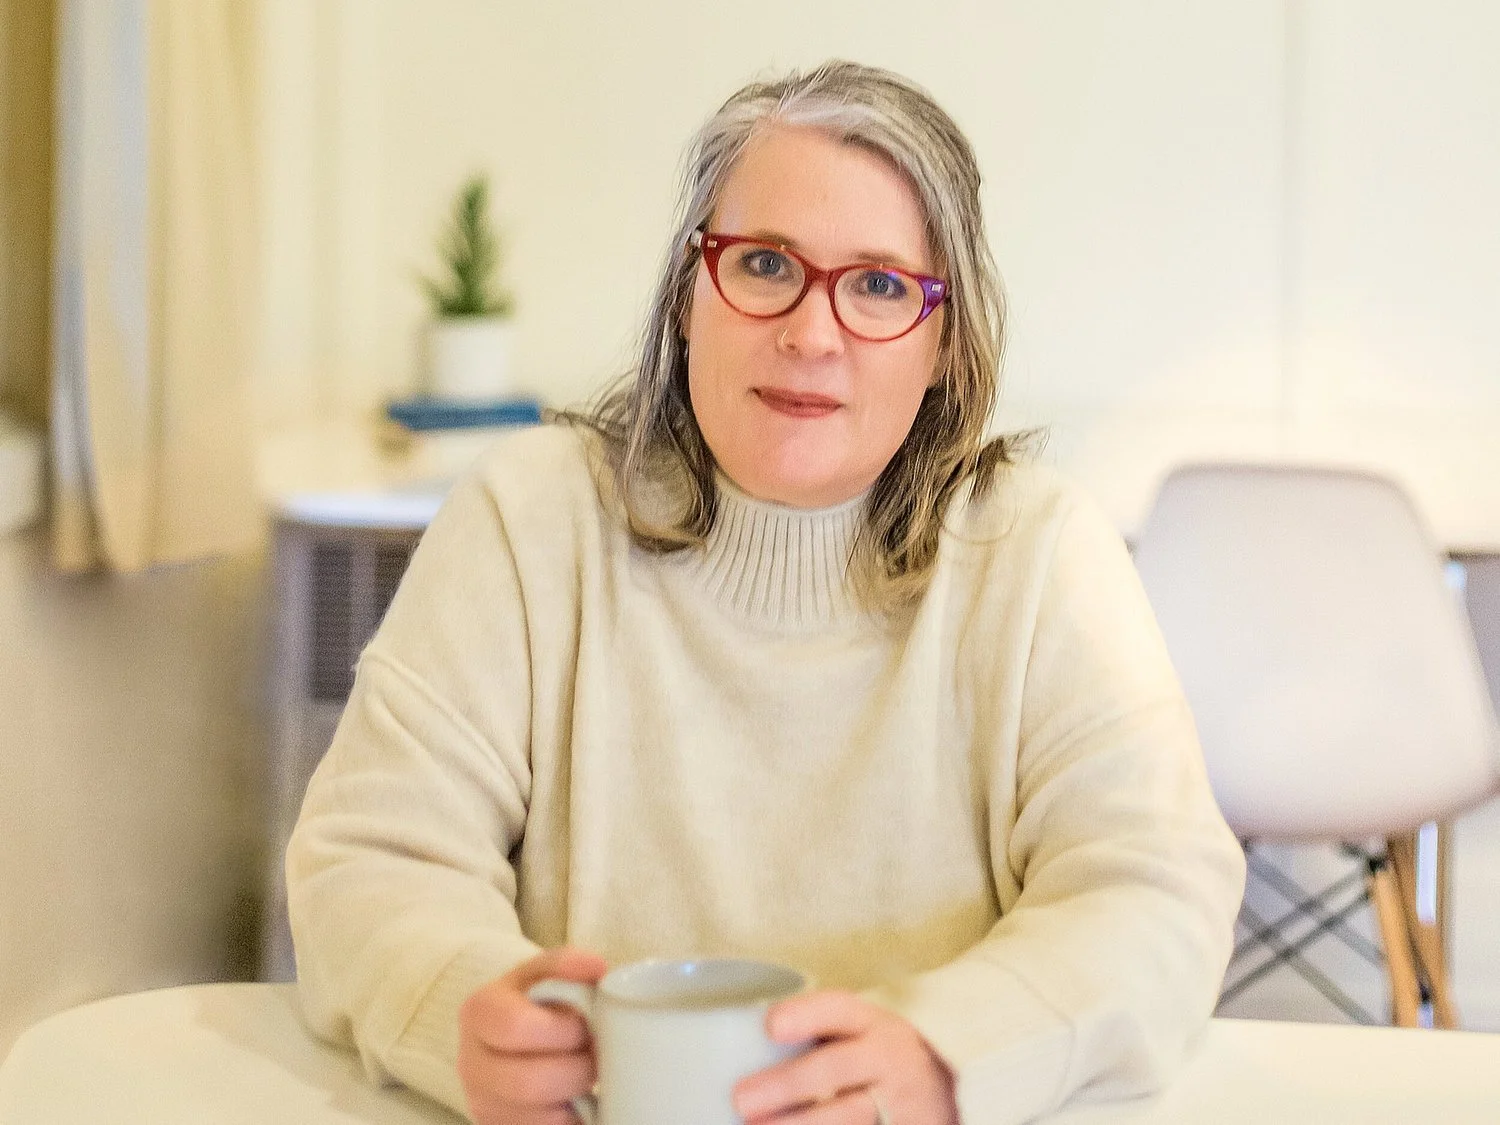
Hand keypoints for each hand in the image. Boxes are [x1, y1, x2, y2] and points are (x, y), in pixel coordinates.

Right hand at [457, 947, 608, 1124]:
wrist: (513, 1034)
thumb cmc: (536, 1001)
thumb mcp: (545, 972)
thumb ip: (567, 964)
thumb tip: (596, 968)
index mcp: (479, 1013)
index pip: (515, 1027)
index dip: (561, 1030)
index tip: (584, 1026)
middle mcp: (470, 1063)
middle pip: (527, 1082)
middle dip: (576, 1071)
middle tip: (595, 1056)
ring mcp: (480, 1103)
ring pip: (536, 1119)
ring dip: (575, 1099)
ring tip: (586, 1077)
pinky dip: (568, 1120)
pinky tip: (576, 1101)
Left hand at [733, 990, 959, 1124]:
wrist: (947, 1094)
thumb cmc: (875, 1060)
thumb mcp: (856, 1035)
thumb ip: (809, 1037)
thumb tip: (724, 1053)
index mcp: (870, 1024)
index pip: (838, 1010)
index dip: (805, 1016)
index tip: (769, 1025)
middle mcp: (887, 1059)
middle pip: (836, 1069)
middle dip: (788, 1085)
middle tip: (741, 1099)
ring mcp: (901, 1103)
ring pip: (850, 1116)